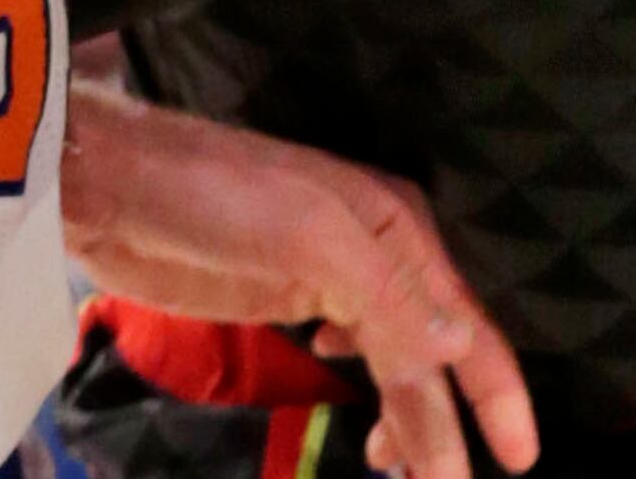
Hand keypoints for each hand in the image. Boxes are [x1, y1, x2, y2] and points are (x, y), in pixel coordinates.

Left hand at [63, 86, 536, 478]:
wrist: (113, 184)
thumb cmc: (217, 200)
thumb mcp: (311, 240)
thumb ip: (389, 299)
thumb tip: (462, 349)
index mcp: (398, 230)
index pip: (466, 327)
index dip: (497, 396)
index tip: (522, 462)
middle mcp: (380, 253)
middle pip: (430, 357)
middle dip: (442, 427)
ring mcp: (332, 274)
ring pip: (391, 360)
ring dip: (405, 415)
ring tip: (396, 470)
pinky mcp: (288, 293)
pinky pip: (352, 347)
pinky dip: (365, 382)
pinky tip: (356, 406)